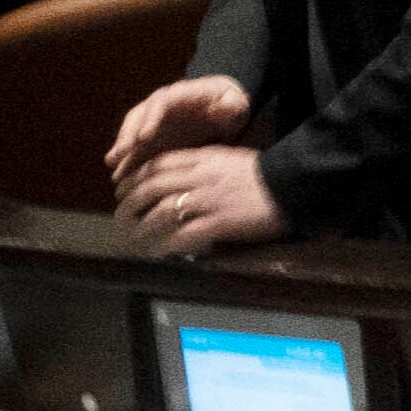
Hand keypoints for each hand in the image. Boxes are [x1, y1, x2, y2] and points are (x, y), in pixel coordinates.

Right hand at [106, 72, 250, 169]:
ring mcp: (155, 123)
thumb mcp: (235, 102)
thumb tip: (225, 106)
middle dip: (127, 136)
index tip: (144, 137)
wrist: (225, 110)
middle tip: (119, 155)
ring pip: (133, 135)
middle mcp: (160, 108)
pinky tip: (122, 178)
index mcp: (179, 95)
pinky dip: (129, 163)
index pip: (159, 102)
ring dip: (123, 152)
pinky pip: (138, 150)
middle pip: (137, 118)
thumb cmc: (230, 104)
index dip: (150, 119)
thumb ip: (230, 104)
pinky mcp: (155, 139)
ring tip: (114, 171)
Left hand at [128, 142, 288, 251]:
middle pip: (152, 186)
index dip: (135, 177)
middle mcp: (199, 177)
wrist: (290, 185)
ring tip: (132, 237)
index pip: (158, 164)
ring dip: (142, 226)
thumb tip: (180, 178)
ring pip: (162, 211)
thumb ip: (202, 165)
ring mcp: (208, 200)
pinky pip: (185, 234)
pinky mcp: (219, 222)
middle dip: (130, 201)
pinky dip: (167, 243)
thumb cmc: (262, 173)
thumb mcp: (228, 158)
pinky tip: (158, 252)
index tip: (123, 187)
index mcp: (201, 158)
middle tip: (120, 214)